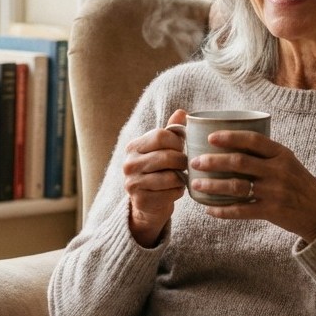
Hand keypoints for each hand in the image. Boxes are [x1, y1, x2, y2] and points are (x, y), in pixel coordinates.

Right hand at [122, 109, 188, 246]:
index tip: (183, 147)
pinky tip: (175, 190)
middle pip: (166, 156)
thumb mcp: (163, 149)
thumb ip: (171, 131)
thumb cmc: (159, 171)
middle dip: (183, 161)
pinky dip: (178, 191)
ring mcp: (133, 183)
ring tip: (181, 177)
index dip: (178, 141)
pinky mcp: (141, 201)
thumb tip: (182, 112)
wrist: (149, 203)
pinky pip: (170, 193)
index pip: (161, 135)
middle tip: (186, 164)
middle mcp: (129, 164)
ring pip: (170, 176)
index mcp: (134, 147)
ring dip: (181, 177)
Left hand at [189, 130, 315, 242]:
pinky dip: (223, 210)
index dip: (230, 137)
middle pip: (239, 162)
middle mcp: (279, 171)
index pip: (253, 140)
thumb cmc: (300, 184)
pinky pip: (242, 210)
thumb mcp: (289, 163)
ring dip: (213, 185)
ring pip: (236, 186)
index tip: (210, 137)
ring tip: (196, 184)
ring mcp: (275, 192)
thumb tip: (232, 144)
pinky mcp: (272, 211)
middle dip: (213, 161)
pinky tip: (209, 210)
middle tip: (195, 162)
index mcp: (282, 154)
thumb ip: (267, 154)